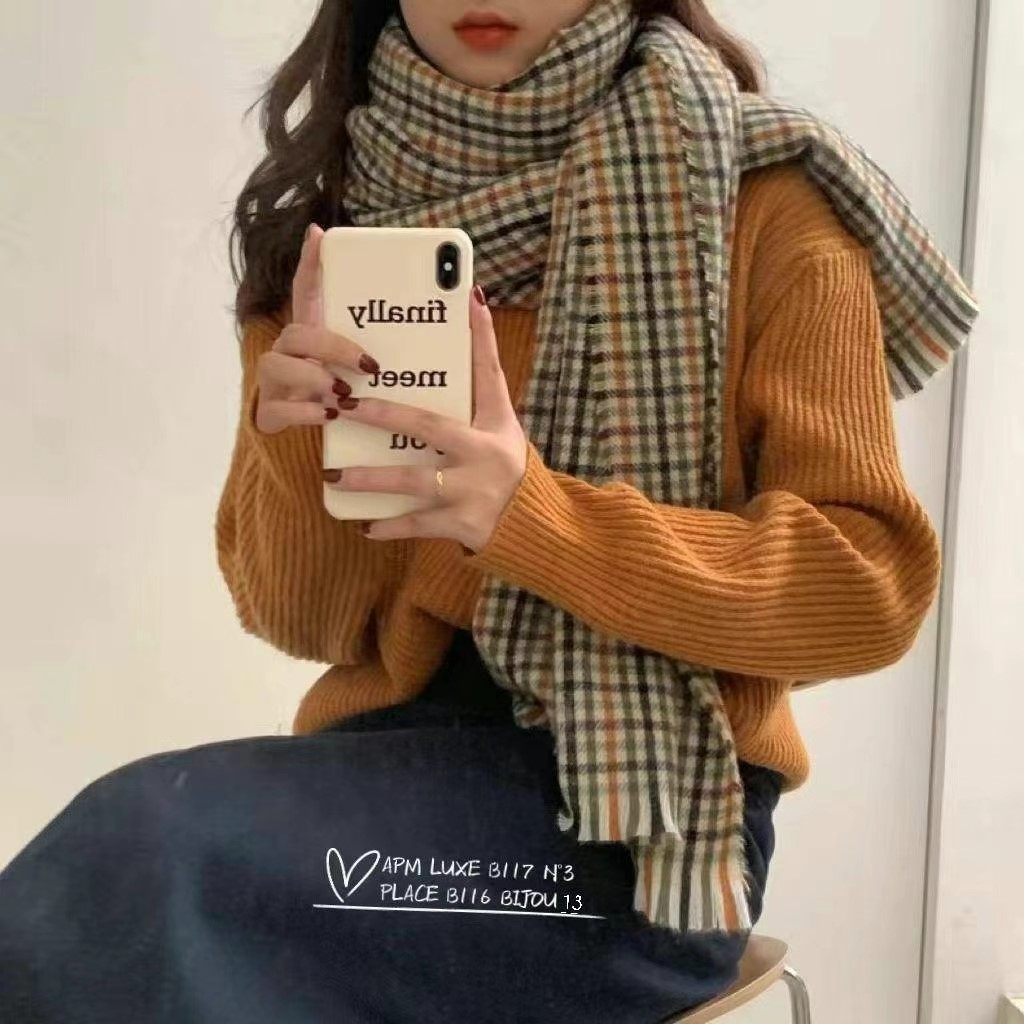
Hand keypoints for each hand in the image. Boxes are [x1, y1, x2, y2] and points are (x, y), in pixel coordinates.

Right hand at [252, 223, 379, 434]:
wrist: (320, 451)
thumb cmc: (351, 404)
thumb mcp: (367, 376)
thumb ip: (383, 349)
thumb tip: (441, 315)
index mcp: (313, 340)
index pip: (306, 293)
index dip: (310, 263)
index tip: (319, 234)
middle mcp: (289, 355)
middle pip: (296, 332)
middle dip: (331, 345)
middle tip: (368, 364)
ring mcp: (275, 384)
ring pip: (277, 365)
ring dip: (313, 377)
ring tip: (343, 393)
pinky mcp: (270, 414)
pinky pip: (279, 407)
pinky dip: (305, 411)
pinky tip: (330, 415)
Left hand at [324, 284, 528, 553]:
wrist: (533, 527)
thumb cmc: (507, 466)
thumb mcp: (501, 426)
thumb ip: (481, 382)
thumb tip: (471, 312)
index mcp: (494, 426)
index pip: (488, 374)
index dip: (480, 338)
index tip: (465, 298)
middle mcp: (485, 456)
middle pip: (429, 428)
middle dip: (385, 416)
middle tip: (345, 407)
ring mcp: (472, 492)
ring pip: (413, 482)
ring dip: (371, 478)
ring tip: (332, 474)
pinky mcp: (462, 525)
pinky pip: (418, 525)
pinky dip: (390, 526)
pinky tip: (364, 525)